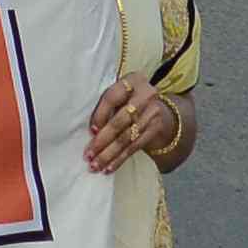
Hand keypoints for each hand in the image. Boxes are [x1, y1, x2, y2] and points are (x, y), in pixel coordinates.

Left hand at [81, 71, 196, 171]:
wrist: (159, 108)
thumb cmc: (128, 100)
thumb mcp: (119, 94)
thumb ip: (106, 105)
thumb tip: (90, 131)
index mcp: (132, 80)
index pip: (112, 98)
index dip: (100, 115)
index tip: (90, 131)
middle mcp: (146, 94)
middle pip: (120, 121)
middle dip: (102, 140)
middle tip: (88, 155)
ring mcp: (153, 112)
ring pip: (127, 137)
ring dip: (109, 154)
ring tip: (95, 166)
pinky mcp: (156, 129)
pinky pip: (135, 146)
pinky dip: (120, 158)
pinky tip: (109, 167)